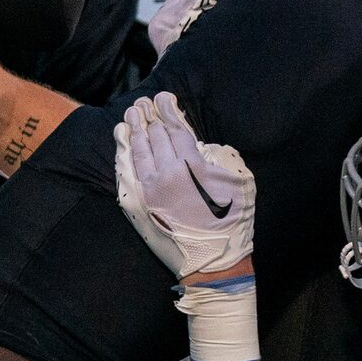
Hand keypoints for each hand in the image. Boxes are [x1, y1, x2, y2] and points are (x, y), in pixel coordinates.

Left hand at [114, 92, 253, 279]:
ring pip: (136, 150)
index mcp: (192, 166)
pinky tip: (121, 140)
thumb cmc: (232, 222)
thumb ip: (222, 158)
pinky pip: (125, 172)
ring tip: (131, 114)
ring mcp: (147, 190)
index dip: (167, 108)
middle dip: (147, 115)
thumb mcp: (240, 183)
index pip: (174, 127)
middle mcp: (166, 174)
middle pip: (153, 135)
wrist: (212, 262)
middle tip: (143, 103)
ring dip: (133, 128)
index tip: (163, 97)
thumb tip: (203, 145)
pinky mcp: (136, 205)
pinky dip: (122, 152)